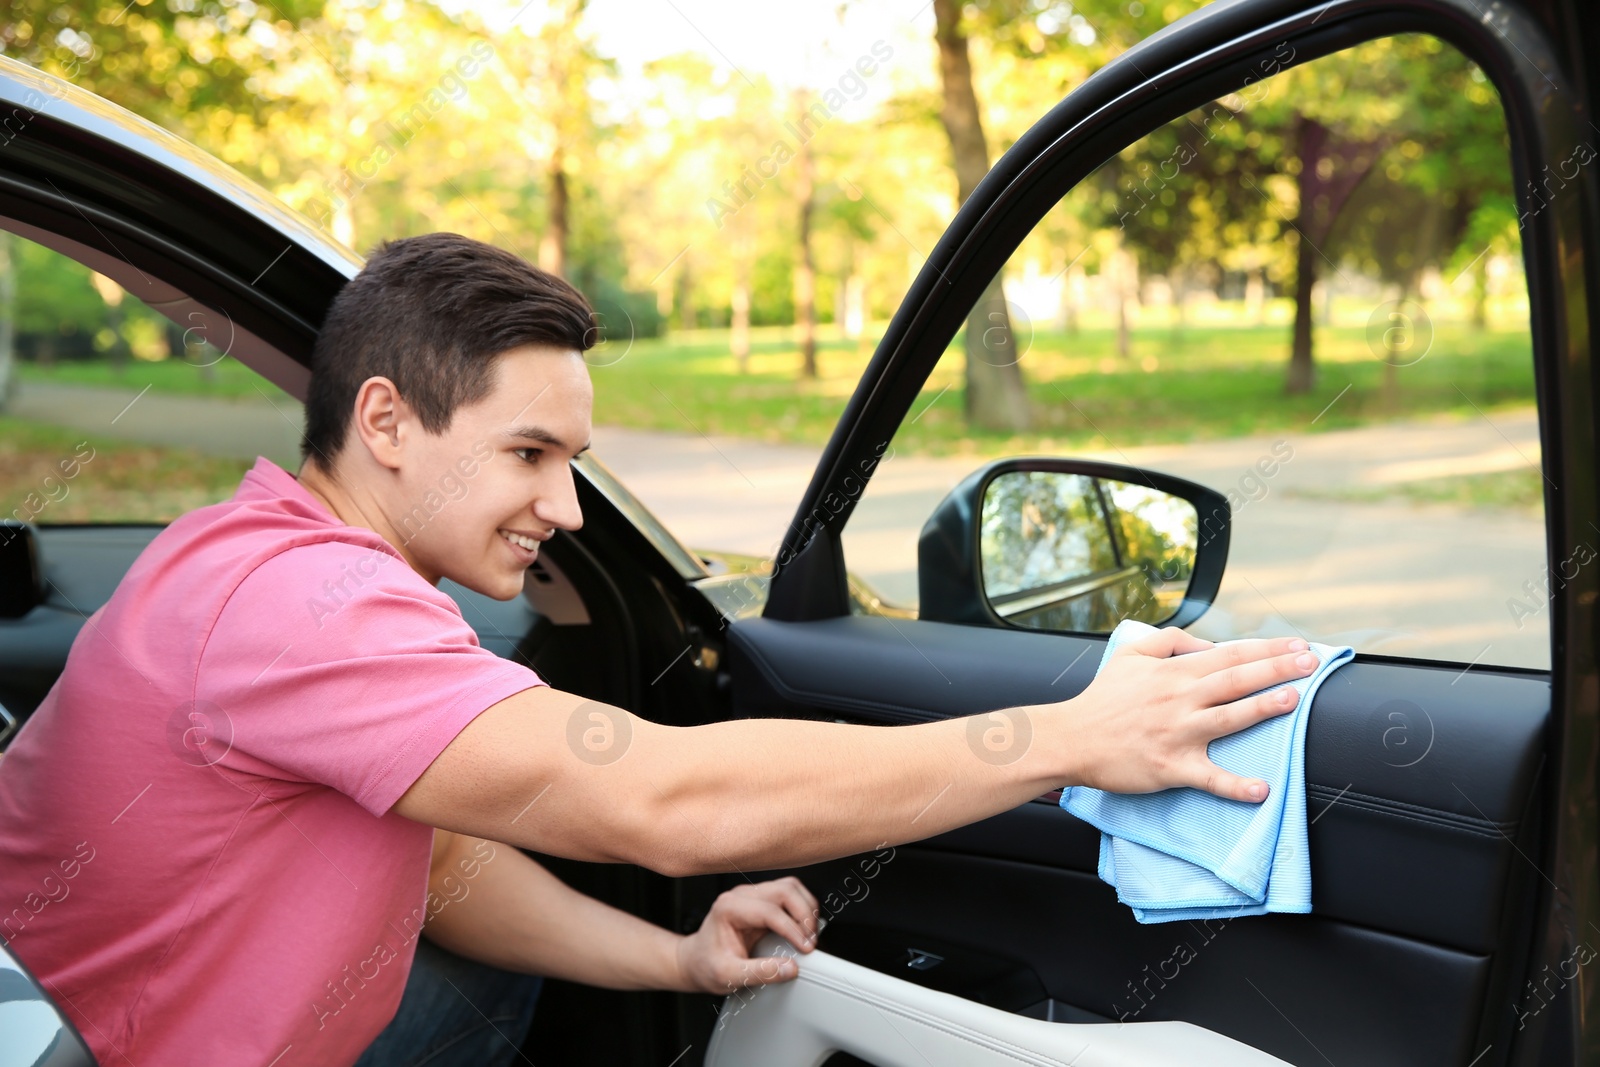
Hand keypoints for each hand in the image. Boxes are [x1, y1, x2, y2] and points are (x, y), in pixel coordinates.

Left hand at [674, 877, 820, 993]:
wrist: (695, 961)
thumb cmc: (706, 965)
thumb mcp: (729, 976)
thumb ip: (760, 973)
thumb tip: (790, 968)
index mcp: (729, 908)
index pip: (770, 911)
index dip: (792, 930)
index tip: (805, 948)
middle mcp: (741, 896)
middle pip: (784, 890)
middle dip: (804, 915)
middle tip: (810, 941)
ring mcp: (752, 895)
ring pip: (790, 887)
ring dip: (806, 908)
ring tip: (810, 933)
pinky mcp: (761, 900)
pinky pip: (789, 894)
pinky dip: (802, 908)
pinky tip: (804, 927)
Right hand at [1059, 627, 1318, 802]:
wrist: (1071, 738)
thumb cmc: (1101, 699)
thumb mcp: (1130, 653)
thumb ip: (1170, 641)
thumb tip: (1207, 644)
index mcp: (1174, 673)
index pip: (1229, 655)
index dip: (1266, 648)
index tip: (1296, 644)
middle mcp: (1180, 699)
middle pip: (1237, 680)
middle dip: (1278, 669)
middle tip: (1311, 662)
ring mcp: (1178, 733)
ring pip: (1229, 717)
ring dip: (1264, 708)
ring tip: (1294, 700)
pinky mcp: (1171, 767)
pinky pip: (1209, 778)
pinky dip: (1235, 785)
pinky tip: (1261, 790)